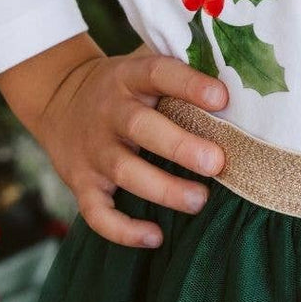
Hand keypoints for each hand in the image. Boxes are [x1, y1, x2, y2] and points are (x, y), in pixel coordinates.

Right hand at [0, 34, 228, 248]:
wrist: (61, 98)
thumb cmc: (125, 85)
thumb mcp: (143, 64)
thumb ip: (182, 69)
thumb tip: (239, 77)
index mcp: (130, 76)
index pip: (159, 73)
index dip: (190, 84)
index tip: (222, 97)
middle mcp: (109, 111)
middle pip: (141, 126)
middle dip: (180, 147)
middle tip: (216, 162)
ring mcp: (93, 148)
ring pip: (124, 170)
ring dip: (163, 189)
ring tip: (199, 200)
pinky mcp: (81, 182)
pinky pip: (96, 212)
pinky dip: (123, 230)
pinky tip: (155, 237)